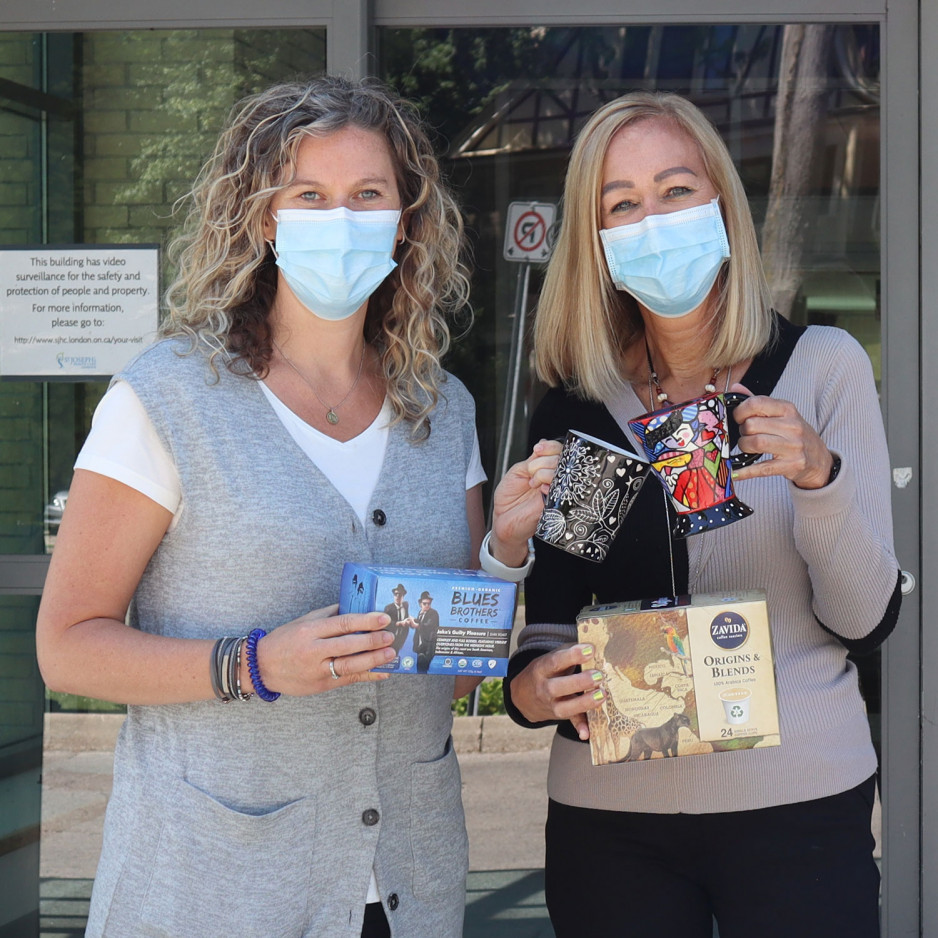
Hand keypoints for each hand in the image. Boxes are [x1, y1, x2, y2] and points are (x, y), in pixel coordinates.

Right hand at [254, 604, 395, 695]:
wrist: (261, 667)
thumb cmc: (284, 640)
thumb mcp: (304, 621)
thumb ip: (329, 614)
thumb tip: (355, 605)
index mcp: (310, 630)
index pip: (342, 624)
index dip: (365, 621)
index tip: (383, 618)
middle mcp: (313, 651)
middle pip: (348, 645)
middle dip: (372, 641)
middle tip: (390, 636)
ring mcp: (317, 670)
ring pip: (349, 665)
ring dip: (373, 660)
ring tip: (390, 654)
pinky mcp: (321, 685)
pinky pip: (348, 680)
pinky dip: (367, 677)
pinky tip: (383, 673)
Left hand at [490, 438, 562, 564]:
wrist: (504, 519)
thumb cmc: (510, 497)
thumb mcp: (518, 472)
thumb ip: (532, 460)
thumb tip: (543, 445)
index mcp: (545, 467)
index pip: (558, 450)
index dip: (550, 446)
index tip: (538, 448)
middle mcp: (554, 477)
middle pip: (561, 457)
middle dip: (543, 461)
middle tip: (530, 472)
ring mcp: (558, 489)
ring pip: (562, 470)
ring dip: (543, 473)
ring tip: (532, 483)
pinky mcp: (559, 502)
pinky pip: (562, 487)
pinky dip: (549, 483)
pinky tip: (540, 489)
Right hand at [510, 643, 605, 739]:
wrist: (523, 695)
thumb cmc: (544, 672)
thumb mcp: (550, 658)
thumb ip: (568, 651)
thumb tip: (592, 645)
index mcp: (540, 669)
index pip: (555, 662)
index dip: (572, 656)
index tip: (589, 649)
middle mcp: (543, 689)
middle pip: (559, 687)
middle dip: (580, 682)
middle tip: (598, 675)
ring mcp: (550, 705)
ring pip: (566, 707)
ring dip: (584, 702)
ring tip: (602, 694)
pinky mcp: (559, 716)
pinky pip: (570, 722)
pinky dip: (579, 727)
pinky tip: (587, 733)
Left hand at [729, 382, 833, 489]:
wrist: (819, 459)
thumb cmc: (795, 434)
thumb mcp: (782, 415)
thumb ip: (759, 402)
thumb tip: (735, 387)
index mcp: (788, 409)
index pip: (757, 403)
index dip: (740, 411)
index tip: (738, 418)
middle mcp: (792, 426)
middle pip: (751, 425)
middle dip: (742, 431)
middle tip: (745, 434)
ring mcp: (793, 447)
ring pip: (755, 443)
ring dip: (744, 446)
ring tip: (747, 447)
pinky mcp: (791, 465)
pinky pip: (761, 468)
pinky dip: (745, 471)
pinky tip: (735, 472)